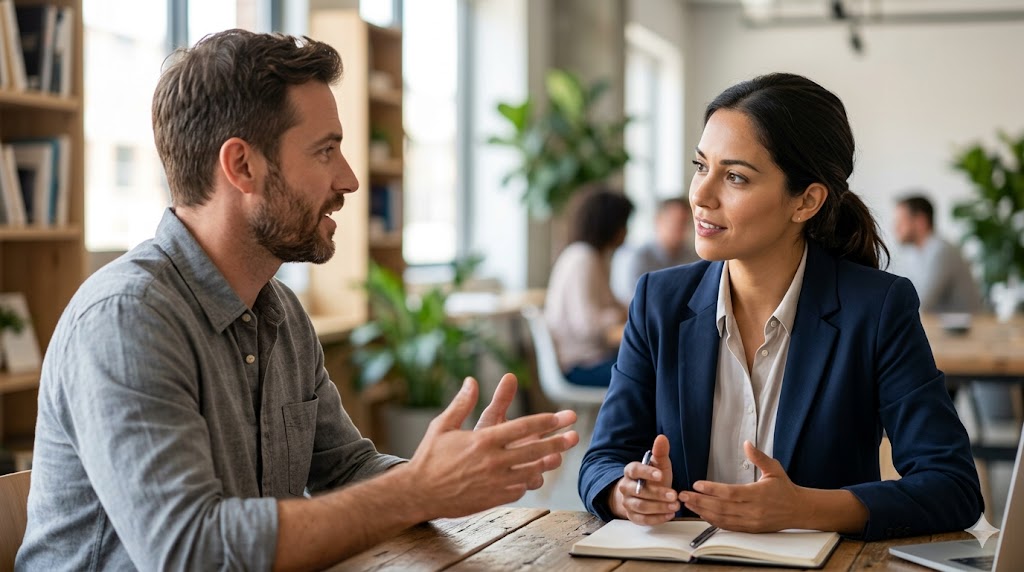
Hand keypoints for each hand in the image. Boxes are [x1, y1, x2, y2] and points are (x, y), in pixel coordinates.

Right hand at [406, 377, 579, 518]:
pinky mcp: (493, 498)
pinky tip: (532, 476)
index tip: (562, 417)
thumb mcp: (443, 425)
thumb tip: (471, 381)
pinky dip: (526, 481)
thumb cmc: (429, 457)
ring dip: (547, 463)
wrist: (419, 493)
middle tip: (574, 435)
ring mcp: (495, 482)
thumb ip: (461, 404)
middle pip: (534, 450)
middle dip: (557, 441)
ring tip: (559, 457)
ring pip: (530, 472)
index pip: (522, 427)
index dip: (545, 421)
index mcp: (483, 440)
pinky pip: (518, 489)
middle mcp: (493, 461)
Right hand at [609, 434, 678, 524]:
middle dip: (658, 494)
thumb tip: (662, 438)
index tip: (660, 475)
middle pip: (639, 491)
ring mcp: (628, 503)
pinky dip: (656, 518)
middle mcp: (626, 487)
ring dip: (659, 507)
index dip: (646, 472)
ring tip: (675, 505)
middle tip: (674, 495)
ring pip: (641, 506)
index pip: (635, 470)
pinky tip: (669, 515)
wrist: (644, 495)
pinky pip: (643, 520)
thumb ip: (660, 453)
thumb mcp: (659, 465)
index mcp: (630, 471)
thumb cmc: (653, 479)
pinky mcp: (633, 517)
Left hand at [679, 441, 803, 531]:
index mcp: (758, 494)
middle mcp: (753, 510)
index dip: (712, 490)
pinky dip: (713, 521)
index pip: (730, 493)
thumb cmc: (785, 489)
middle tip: (682, 495)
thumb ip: (759, 457)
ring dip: (702, 512)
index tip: (696, 484)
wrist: (799, 510)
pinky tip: (701, 514)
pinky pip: (728, 527)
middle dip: (700, 501)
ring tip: (688, 504)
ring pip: (722, 519)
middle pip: (722, 507)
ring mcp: (751, 522)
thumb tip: (747, 443)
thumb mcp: (774, 469)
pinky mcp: (750, 529)